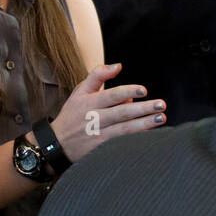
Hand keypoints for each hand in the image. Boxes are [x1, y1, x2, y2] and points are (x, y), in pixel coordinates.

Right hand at [49, 64, 165, 161]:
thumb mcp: (79, 91)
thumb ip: (97, 75)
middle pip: (122, 113)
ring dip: (144, 124)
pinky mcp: (101, 150)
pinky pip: (121, 143)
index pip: (112, 95)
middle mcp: (94, 118)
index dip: (128, 92)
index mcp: (90, 102)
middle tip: (161, 105)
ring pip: (124, 130)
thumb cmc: (72, 114)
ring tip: (160, 118)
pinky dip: (135, 139)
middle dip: (143, 109)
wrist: (54, 145)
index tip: (144, 90)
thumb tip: (118, 65)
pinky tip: (150, 135)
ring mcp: (98, 135)